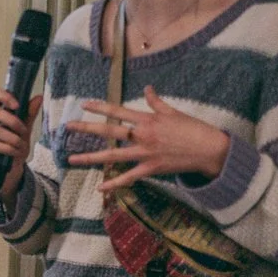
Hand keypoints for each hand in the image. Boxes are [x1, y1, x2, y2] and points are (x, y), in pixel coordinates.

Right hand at [0, 85, 31, 198]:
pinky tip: (14, 152)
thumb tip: (39, 97)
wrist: (9, 172)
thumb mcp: (25, 131)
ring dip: (12, 138)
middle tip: (24, 131)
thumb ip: (29, 114)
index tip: (17, 105)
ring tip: (21, 146)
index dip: (4, 96)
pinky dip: (7, 148)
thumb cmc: (14, 148)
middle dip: (12, 121)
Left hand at [65, 87, 232, 191]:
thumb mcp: (173, 112)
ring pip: (112, 156)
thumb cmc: (193, 129)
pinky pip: (128, 178)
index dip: (100, 107)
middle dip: (87, 129)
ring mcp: (145, 154)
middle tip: (68, 127)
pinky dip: (114, 183)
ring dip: (90, 158)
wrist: (210, 150)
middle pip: (109, 132)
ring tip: (72, 159)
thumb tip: (148, 88)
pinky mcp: (150, 170)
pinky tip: (99, 188)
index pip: (118, 112)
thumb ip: (156, 102)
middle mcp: (142, 136)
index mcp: (147, 120)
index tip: (84, 105)